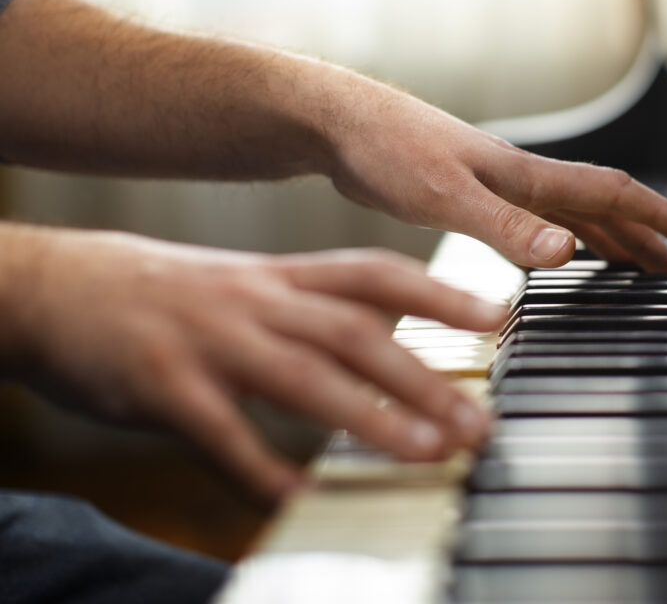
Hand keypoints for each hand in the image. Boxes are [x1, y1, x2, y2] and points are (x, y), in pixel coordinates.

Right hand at [0, 226, 506, 500]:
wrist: (58, 285)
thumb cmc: (168, 292)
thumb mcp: (251, 284)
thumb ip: (317, 305)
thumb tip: (390, 327)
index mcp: (282, 277)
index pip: (376, 274)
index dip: (441, 291)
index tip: (500, 315)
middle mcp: (257, 302)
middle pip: (356, 334)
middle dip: (425, 380)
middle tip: (480, 422)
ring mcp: (212, 342)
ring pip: (305, 378)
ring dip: (373, 419)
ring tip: (428, 453)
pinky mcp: (164, 387)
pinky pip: (223, 436)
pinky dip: (264, 470)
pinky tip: (300, 501)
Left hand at [324, 79, 666, 272]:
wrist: (339, 127)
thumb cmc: (388, 151)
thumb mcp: (447, 197)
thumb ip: (507, 227)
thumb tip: (569, 251)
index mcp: (525, 176)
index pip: (608, 192)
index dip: (653, 215)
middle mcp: (519, 178)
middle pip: (598, 207)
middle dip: (641, 235)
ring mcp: (496, 185)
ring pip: (568, 214)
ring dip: (606, 238)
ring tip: (633, 263)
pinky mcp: (470, 195)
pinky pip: (535, 221)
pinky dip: (562, 238)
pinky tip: (558, 250)